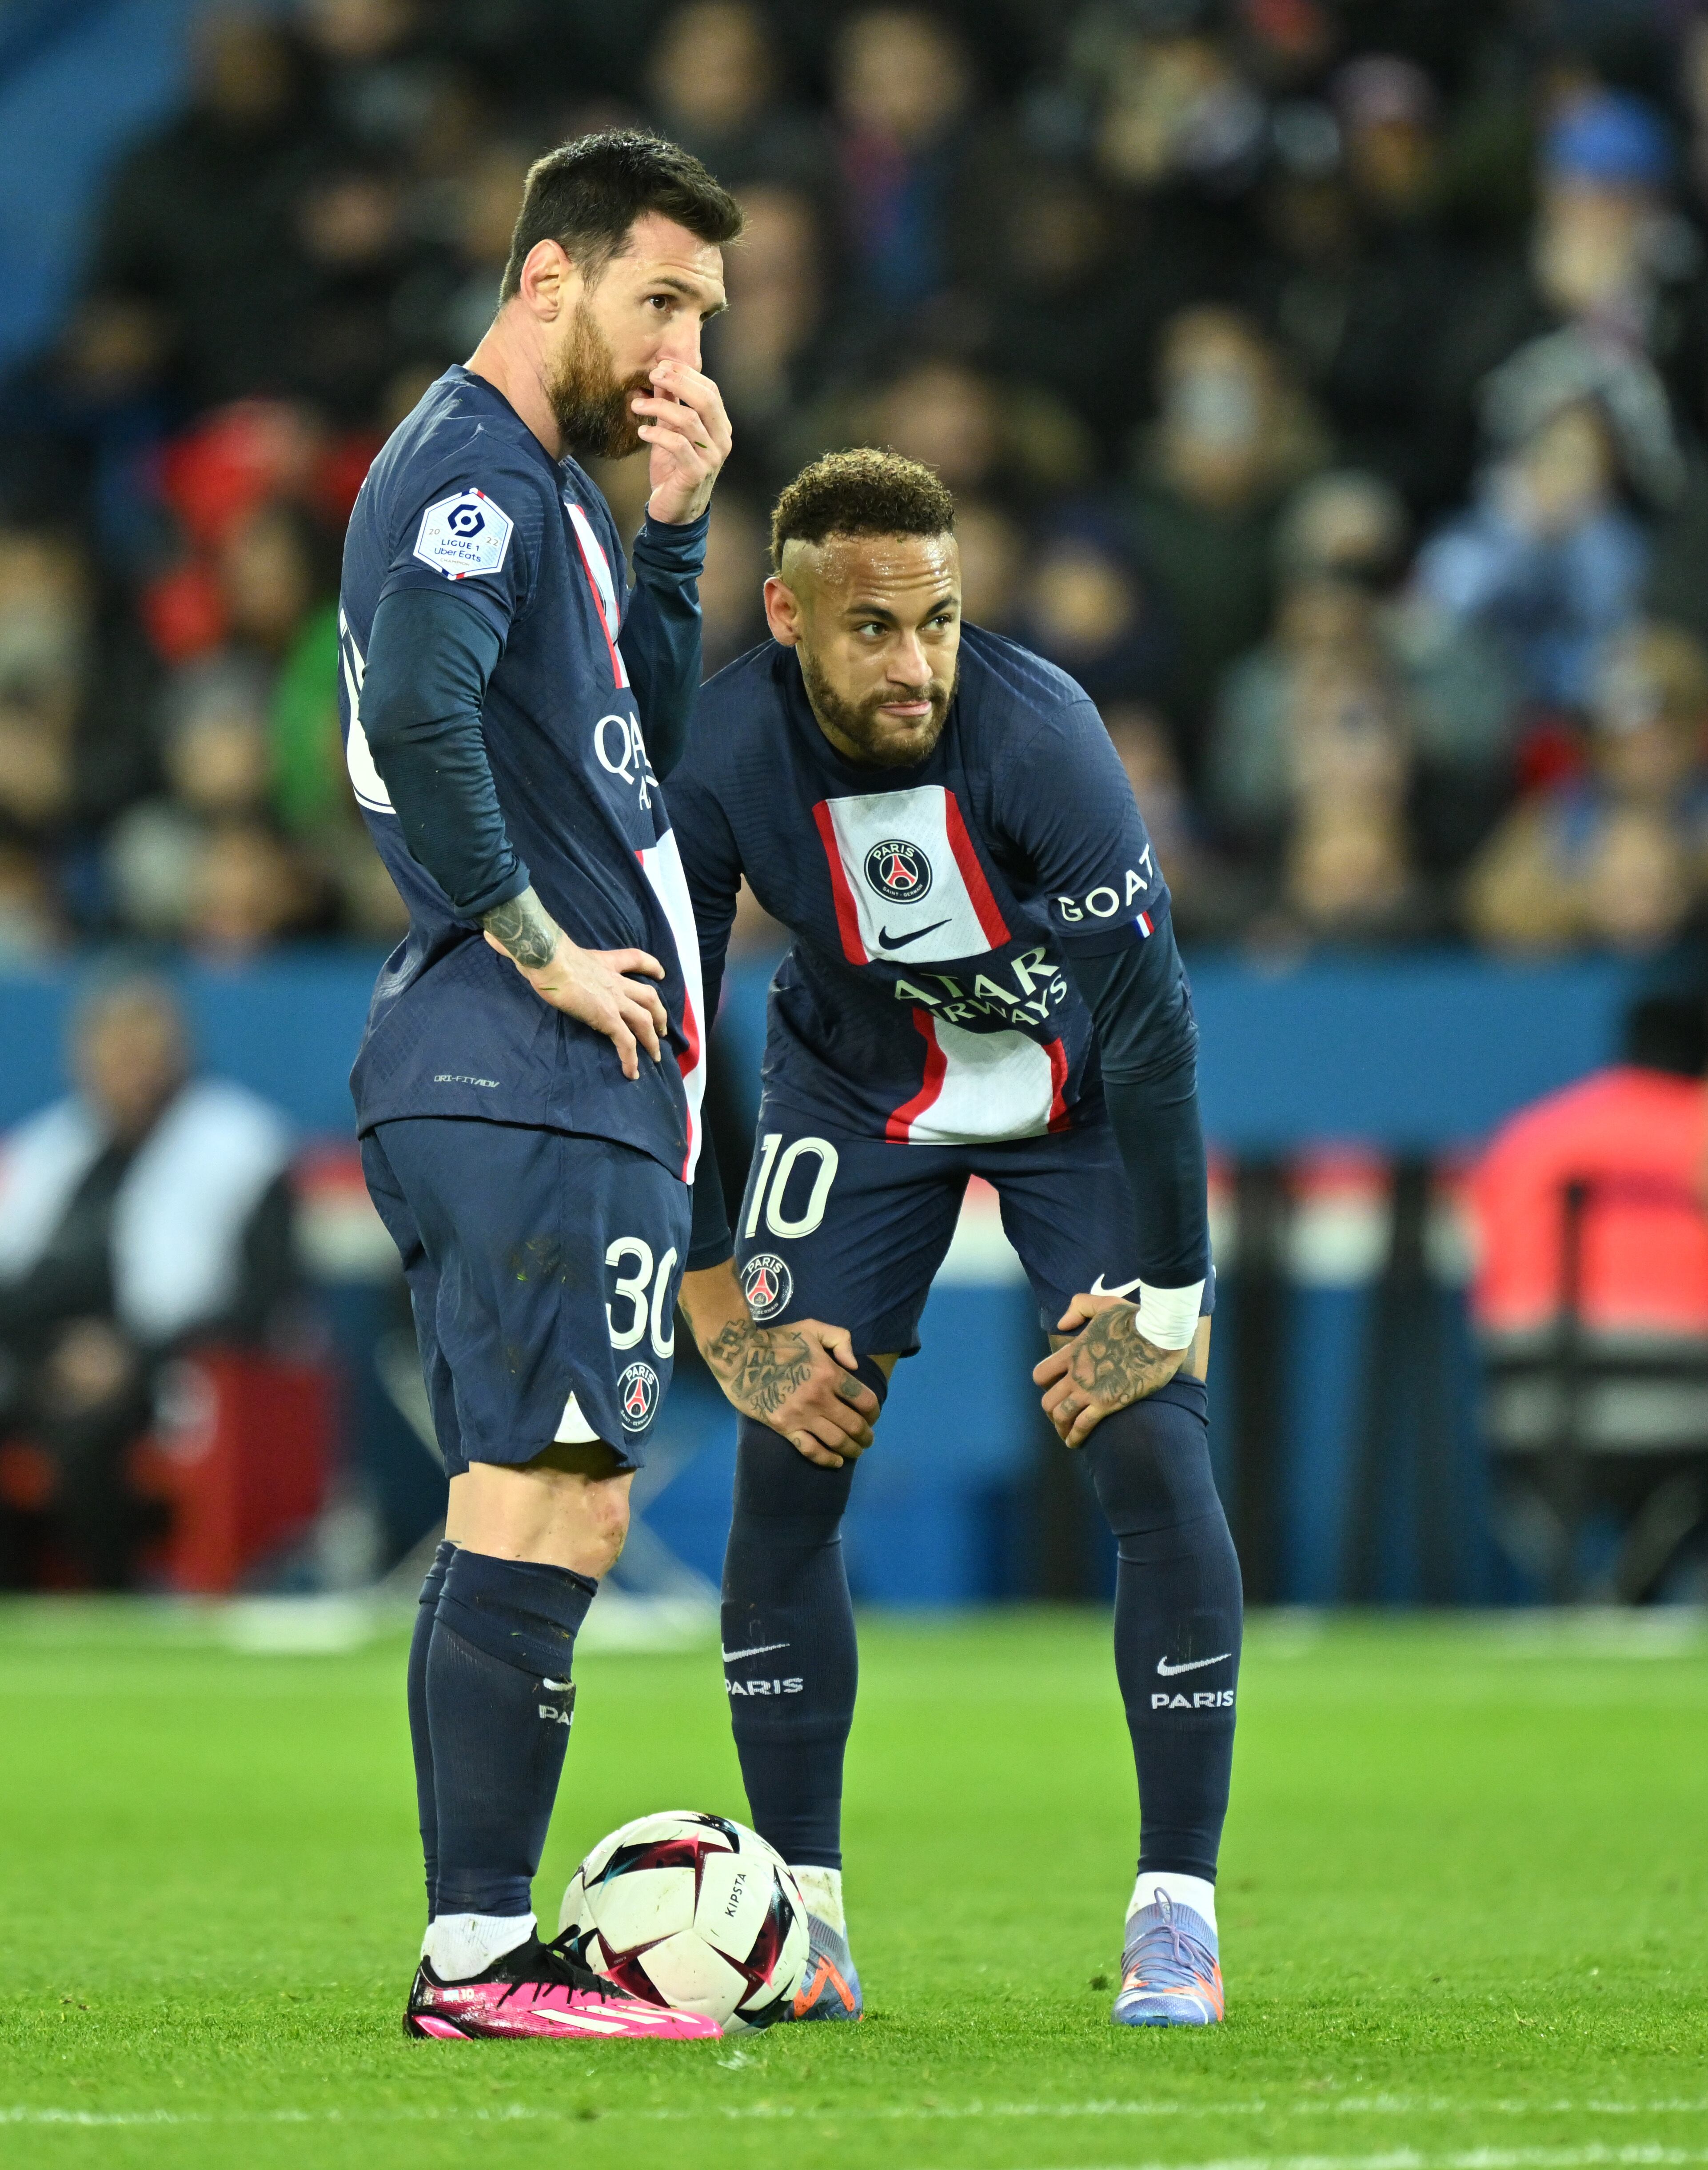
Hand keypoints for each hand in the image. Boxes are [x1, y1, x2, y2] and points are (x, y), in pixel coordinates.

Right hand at [484, 927, 665, 1079]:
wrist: (547, 958)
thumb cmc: (543, 952)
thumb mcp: (548, 949)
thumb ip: (536, 948)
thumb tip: (498, 939)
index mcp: (604, 963)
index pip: (635, 959)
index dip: (652, 967)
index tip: (661, 973)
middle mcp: (614, 981)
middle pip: (649, 996)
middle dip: (660, 1014)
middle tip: (662, 1030)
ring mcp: (614, 999)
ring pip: (645, 1021)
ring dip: (652, 1040)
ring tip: (654, 1057)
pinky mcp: (608, 1017)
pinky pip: (627, 1042)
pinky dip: (632, 1058)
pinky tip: (632, 1073)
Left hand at [633, 361, 730, 524]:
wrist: (676, 511)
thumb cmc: (673, 469)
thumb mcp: (670, 431)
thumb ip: (669, 404)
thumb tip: (660, 374)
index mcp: (719, 426)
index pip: (710, 390)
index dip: (686, 373)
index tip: (660, 365)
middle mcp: (722, 440)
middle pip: (705, 399)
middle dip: (677, 382)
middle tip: (652, 375)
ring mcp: (712, 458)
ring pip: (689, 420)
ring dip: (659, 407)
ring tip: (637, 405)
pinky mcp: (696, 473)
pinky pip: (678, 445)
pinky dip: (657, 434)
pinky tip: (642, 431)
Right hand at [678, 1260, 879, 1466]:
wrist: (740, 1355)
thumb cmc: (778, 1341)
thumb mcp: (812, 1328)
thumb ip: (840, 1339)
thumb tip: (855, 1366)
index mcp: (829, 1373)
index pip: (864, 1400)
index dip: (874, 1412)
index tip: (873, 1417)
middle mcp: (819, 1397)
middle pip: (854, 1424)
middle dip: (866, 1436)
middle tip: (868, 1439)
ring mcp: (801, 1414)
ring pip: (836, 1440)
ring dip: (852, 1450)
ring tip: (857, 1451)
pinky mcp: (784, 1427)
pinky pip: (810, 1449)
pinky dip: (827, 1459)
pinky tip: (836, 1462)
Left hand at [1032, 1294, 1189, 1447]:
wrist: (1157, 1334)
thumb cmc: (1133, 1318)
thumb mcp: (1102, 1304)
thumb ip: (1077, 1308)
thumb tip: (1062, 1324)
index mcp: (1072, 1352)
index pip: (1041, 1374)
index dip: (1044, 1385)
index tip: (1053, 1389)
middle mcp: (1076, 1374)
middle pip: (1048, 1401)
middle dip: (1051, 1412)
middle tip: (1060, 1418)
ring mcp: (1090, 1390)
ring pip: (1061, 1416)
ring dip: (1061, 1428)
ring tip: (1066, 1436)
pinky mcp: (1107, 1403)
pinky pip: (1083, 1425)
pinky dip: (1076, 1437)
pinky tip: (1076, 1443)